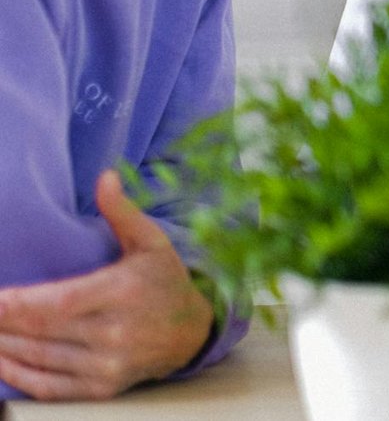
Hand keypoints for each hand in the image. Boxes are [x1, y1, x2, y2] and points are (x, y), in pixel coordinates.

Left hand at [0, 171, 213, 399]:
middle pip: (39, 331)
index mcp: (122, 293)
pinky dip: (17, 375)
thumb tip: (106, 176)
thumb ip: (123, 212)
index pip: (56, 303)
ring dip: (2, 346)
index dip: (16, 304)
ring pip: (38, 358)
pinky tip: (0, 359)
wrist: (193, 333)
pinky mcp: (102, 388)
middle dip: (1, 322)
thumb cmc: (166, 281)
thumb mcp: (152, 242)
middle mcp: (115, 333)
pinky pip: (49, 385)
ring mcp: (108, 365)